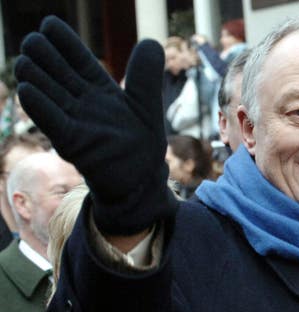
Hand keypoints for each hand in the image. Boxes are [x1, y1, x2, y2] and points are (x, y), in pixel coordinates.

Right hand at [15, 16, 176, 234]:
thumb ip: (146, 74)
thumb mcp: (147, 103)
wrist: (142, 180)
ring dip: (35, 77)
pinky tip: (27, 91)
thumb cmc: (141, 143)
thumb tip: (151, 42)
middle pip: (57, 72)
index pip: (78, 59)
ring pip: (48, 94)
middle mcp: (82, 103)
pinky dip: (40, 108)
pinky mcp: (73, 144)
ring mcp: (75, 122)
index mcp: (99, 90)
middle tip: (33, 42)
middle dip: (43, 56)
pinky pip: (53, 123)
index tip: (50, 24)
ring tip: (26, 62)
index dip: (65, 42)